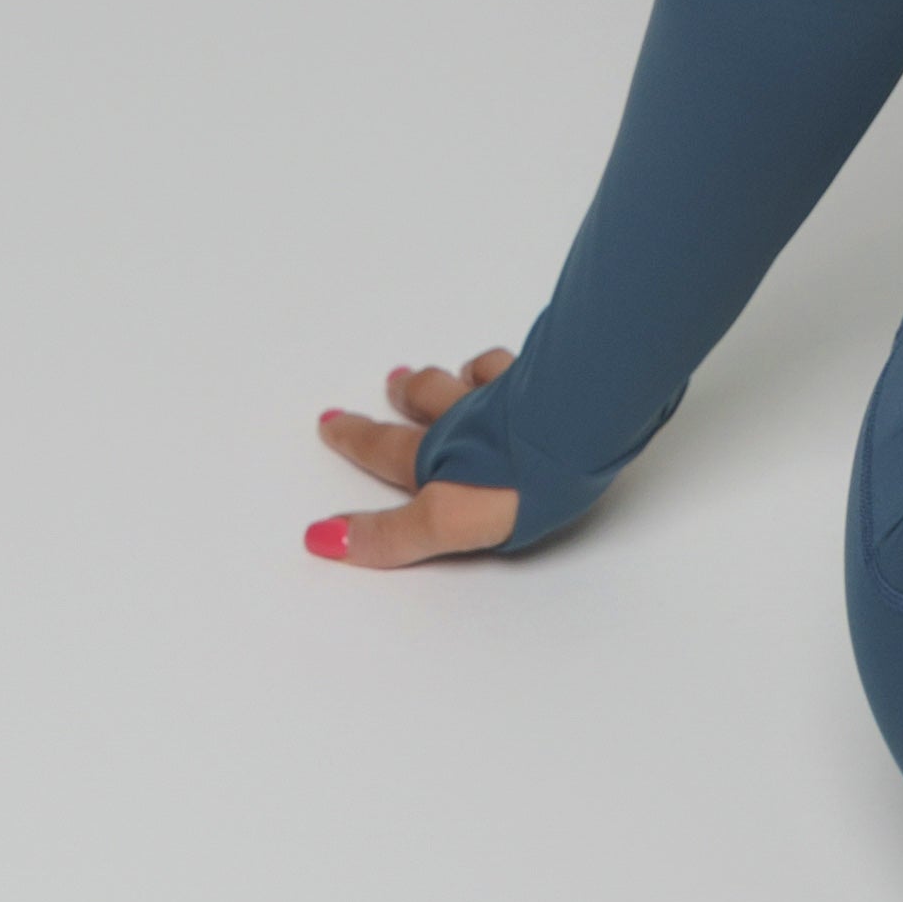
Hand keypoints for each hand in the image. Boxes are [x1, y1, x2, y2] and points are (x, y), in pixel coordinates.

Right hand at [308, 356, 524, 566]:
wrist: (580, 423)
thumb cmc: (519, 480)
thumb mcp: (449, 521)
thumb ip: (395, 534)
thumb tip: (322, 538)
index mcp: (442, 458)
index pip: (388, 453)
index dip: (357, 443)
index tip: (329, 423)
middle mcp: (466, 421)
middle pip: (421, 407)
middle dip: (394, 404)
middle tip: (374, 392)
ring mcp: (505, 395)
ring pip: (459, 382)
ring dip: (434, 381)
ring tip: (419, 376)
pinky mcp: (542, 377)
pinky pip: (505, 364)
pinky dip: (488, 364)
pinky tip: (493, 363)